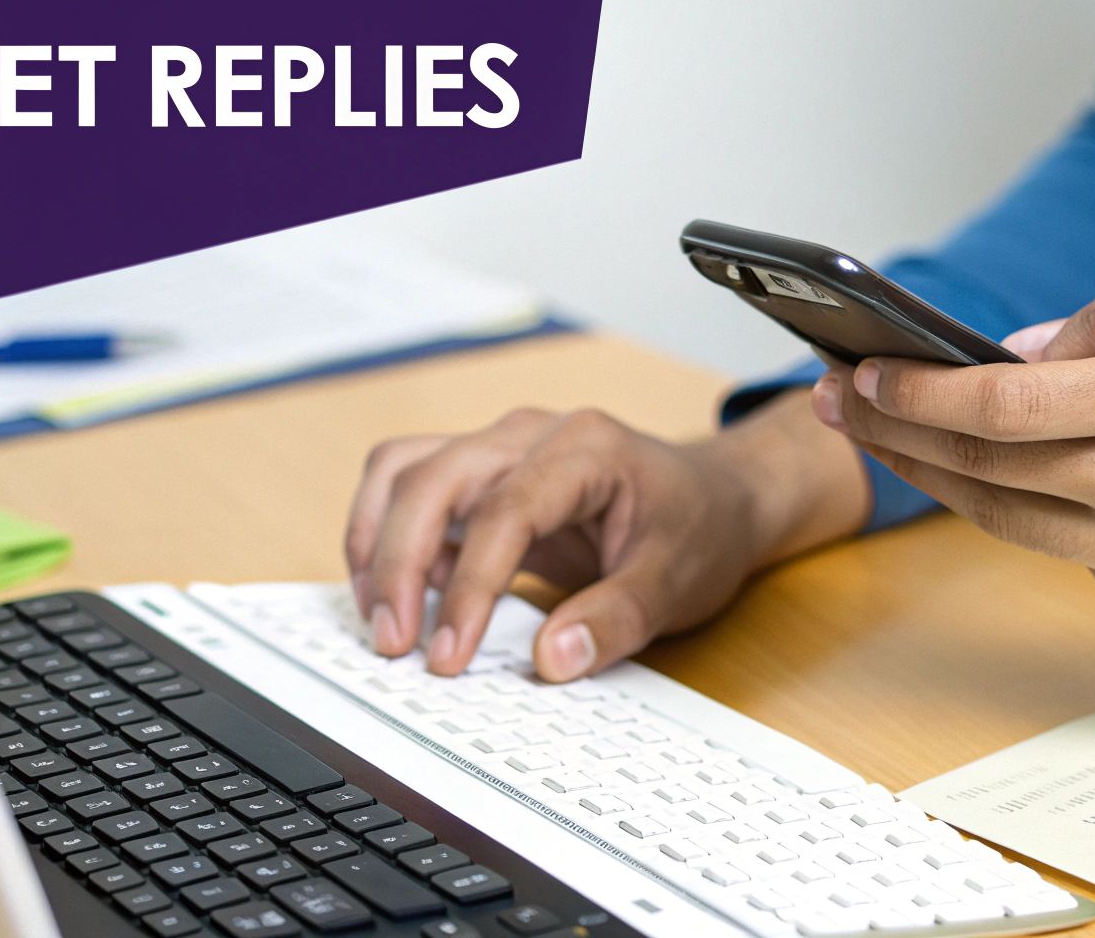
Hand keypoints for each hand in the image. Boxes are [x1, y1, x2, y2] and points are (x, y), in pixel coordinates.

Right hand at [345, 394, 867, 680]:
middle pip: (432, 478)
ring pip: (404, 472)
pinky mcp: (483, 476)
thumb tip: (551, 661)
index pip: (504, 510)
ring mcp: (500, 448)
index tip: (448, 655)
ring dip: (377, 543)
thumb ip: (617, 620)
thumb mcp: (677, 583)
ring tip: (381, 622)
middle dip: (396, 562)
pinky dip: (391, 542)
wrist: (717, 497)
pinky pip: (412, 491)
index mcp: (586, 449)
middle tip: (393, 646)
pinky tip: (407, 601)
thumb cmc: (699, 529)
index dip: (468, 586)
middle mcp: (530, 434)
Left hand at [812, 270, 1094, 627]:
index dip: (922, 393)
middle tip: (832, 399)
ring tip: (873, 436)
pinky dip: (1015, 506)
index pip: (1011, 404)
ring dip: (926, 478)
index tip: (863, 372)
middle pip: (986, 467)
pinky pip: (1057, 544)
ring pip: (1002, 517)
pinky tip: (980, 472)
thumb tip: (1015, 349)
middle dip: (893, 431)